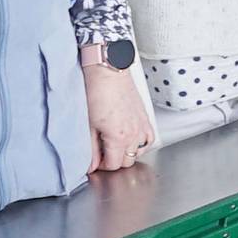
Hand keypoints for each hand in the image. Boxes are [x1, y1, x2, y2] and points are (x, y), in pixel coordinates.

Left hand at [80, 52, 153, 171]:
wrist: (109, 70)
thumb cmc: (97, 91)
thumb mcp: (88, 124)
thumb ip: (91, 149)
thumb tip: (91, 165)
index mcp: (118, 137)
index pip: (113, 165)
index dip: (101, 166)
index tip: (94, 160)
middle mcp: (134, 134)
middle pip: (126, 161)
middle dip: (114, 161)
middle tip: (102, 153)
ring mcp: (142, 126)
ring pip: (138, 152)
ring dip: (127, 153)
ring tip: (114, 145)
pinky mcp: (145, 118)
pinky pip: (148, 140)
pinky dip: (141, 144)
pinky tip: (130, 139)